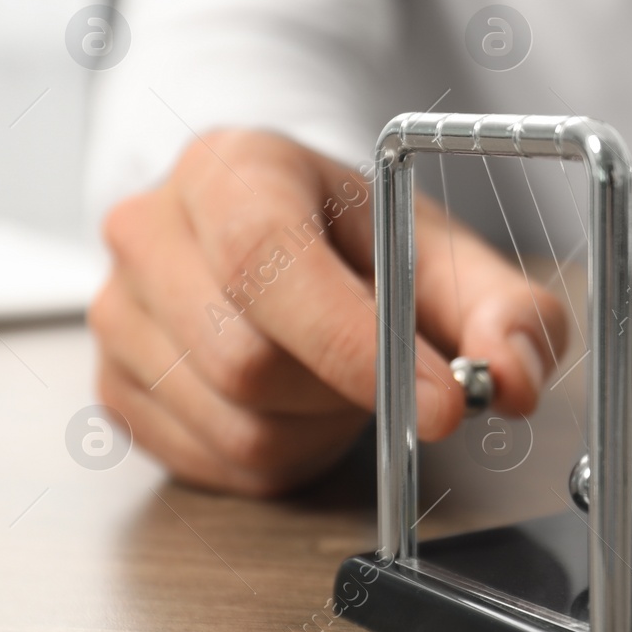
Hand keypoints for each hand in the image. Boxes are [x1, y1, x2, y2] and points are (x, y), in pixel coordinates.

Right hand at [90, 129, 566, 496]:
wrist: (289, 235)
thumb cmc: (366, 240)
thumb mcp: (449, 256)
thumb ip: (507, 311)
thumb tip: (515, 381)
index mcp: (232, 167)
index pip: (267, 261)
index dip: (356, 344)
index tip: (443, 400)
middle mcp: (152, 230)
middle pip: (244, 358)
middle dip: (344, 388)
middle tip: (393, 370)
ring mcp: (119, 312)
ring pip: (234, 423)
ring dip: (318, 425)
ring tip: (338, 375)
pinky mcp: (115, 386)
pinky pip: (214, 464)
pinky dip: (283, 453)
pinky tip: (301, 404)